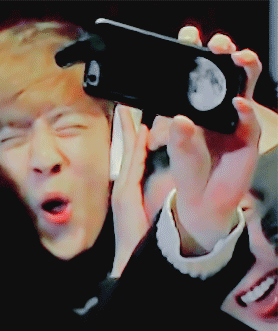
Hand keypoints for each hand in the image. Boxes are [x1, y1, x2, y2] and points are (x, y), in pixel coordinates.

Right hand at [111, 105, 150, 276]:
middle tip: (126, 104)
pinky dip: (135, 148)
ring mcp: (123, 189)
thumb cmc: (139, 239)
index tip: (132, 115)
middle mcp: (124, 185)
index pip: (132, 155)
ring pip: (129, 153)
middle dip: (127, 126)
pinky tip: (140, 132)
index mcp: (129, 188)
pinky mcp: (125, 194)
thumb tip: (151, 180)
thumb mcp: (142, 213)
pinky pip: (132, 166)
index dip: (132, 135)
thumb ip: (142, 195)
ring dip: (129, 131)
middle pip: (128, 149)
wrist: (130, 259)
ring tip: (128, 110)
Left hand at [168, 27, 261, 254]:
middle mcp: (221, 108)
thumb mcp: (176, 150)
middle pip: (227, 72)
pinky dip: (245, 111)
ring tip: (236, 59)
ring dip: (243, 71)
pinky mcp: (248, 139)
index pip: (200, 73)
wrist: (202, 200)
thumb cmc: (189, 169)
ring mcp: (238, 121)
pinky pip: (249, 122)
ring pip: (246, 88)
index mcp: (200, 105)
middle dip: (224, 53)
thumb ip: (176, 134)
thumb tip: (180, 118)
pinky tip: (238, 104)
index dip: (197, 52)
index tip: (188, 35)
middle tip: (218, 44)